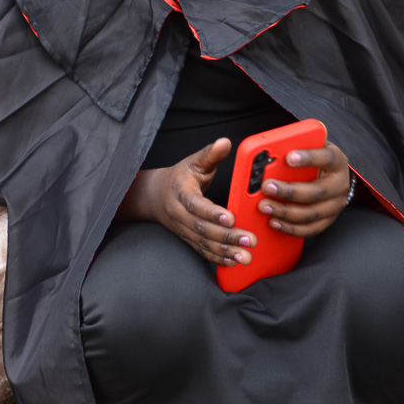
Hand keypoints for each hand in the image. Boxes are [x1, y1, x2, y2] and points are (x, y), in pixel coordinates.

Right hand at [128, 139, 257, 267]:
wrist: (154, 196)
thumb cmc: (179, 177)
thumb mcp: (193, 162)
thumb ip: (210, 154)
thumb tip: (225, 142)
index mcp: (181, 191)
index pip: (195, 204)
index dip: (212, 212)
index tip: (230, 217)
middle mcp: (179, 213)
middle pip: (202, 228)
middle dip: (227, 236)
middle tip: (248, 240)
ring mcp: (183, 228)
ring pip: (203, 242)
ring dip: (225, 251)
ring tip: (245, 256)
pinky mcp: (188, 238)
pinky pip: (202, 251)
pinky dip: (217, 258)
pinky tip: (233, 261)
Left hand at [259, 141, 350, 237]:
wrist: (330, 174)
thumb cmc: (315, 158)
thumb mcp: (310, 146)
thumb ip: (297, 144)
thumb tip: (272, 148)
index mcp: (337, 161)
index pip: (327, 157)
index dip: (308, 158)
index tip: (289, 157)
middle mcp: (340, 184)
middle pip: (317, 192)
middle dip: (289, 191)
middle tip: (267, 187)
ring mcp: (335, 205)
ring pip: (311, 213)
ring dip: (285, 211)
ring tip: (265, 206)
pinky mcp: (328, 220)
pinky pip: (310, 228)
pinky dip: (290, 227)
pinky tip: (274, 221)